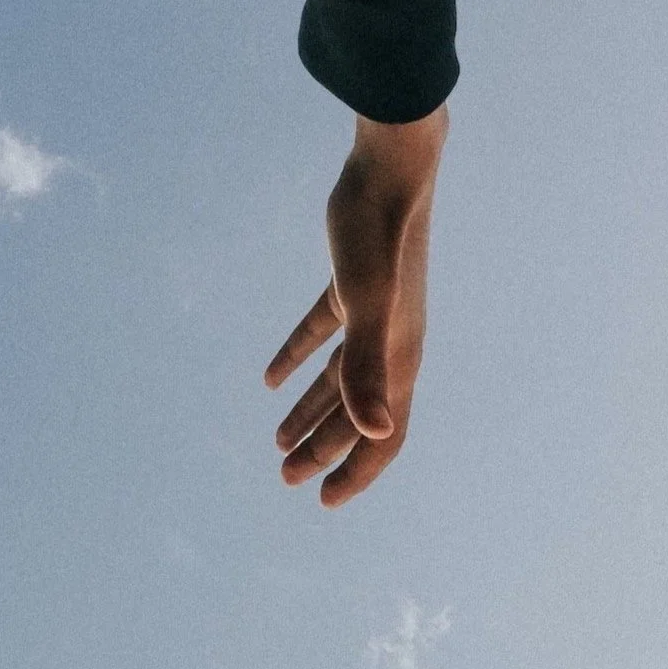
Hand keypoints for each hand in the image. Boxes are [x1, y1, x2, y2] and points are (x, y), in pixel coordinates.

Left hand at [265, 106, 449, 507]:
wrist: (391, 167)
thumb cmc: (379, 233)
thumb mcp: (365, 304)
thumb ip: (367, 369)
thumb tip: (376, 432)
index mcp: (399, 360)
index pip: (383, 437)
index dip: (355, 473)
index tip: (323, 501)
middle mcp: (392, 345)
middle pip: (355, 415)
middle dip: (322, 450)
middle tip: (283, 476)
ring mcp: (374, 315)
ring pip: (339, 380)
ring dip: (309, 412)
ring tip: (275, 442)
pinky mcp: (352, 285)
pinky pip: (323, 335)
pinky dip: (296, 358)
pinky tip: (268, 379)